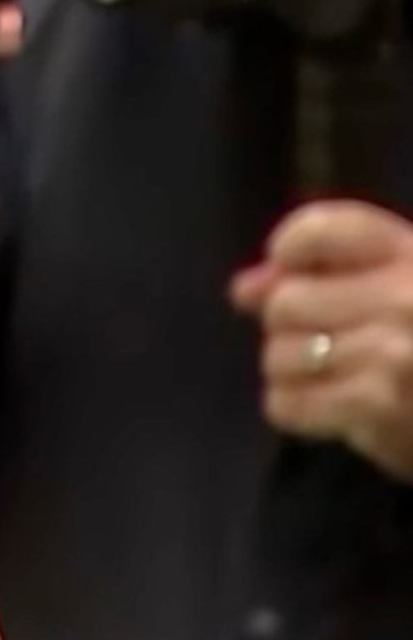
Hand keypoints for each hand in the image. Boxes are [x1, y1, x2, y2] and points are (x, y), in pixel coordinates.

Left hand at [230, 200, 412, 481]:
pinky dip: (297, 410)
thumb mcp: (398, 290)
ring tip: (336, 378)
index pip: (321, 228)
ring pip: (279, 356)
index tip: (293, 273)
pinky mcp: (379, 407)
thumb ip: (324, 275)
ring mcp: (393, 354)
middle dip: (290, 328)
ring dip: (292, 373)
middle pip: (286, 302)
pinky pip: (285, 404)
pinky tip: (332, 409)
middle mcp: (405, 298)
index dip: (288, 251)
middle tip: (327, 343)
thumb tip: (243, 288)